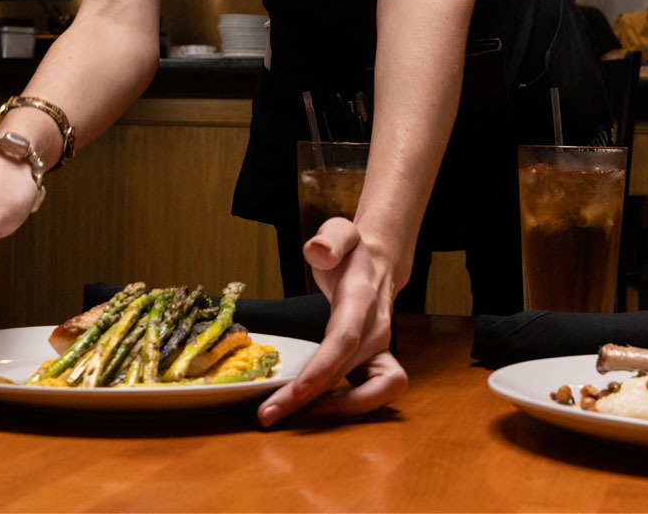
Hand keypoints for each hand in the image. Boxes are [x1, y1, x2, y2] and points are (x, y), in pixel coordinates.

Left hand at [256, 217, 408, 424]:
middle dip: (308, 399)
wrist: (378, 264)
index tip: (296, 391)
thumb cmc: (353, 252)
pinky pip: (373, 395)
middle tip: (267, 416)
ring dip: (337, 411)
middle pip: (346, 372)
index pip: (344, 339)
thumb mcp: (341, 232)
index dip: (322, 369)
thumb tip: (317, 250)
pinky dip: (349, 406)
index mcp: (362, 300)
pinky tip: (314, 405)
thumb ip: (330, 239)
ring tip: (292, 414)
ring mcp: (381, 350)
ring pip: (371, 393)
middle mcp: (376, 330)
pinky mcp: (378, 364)